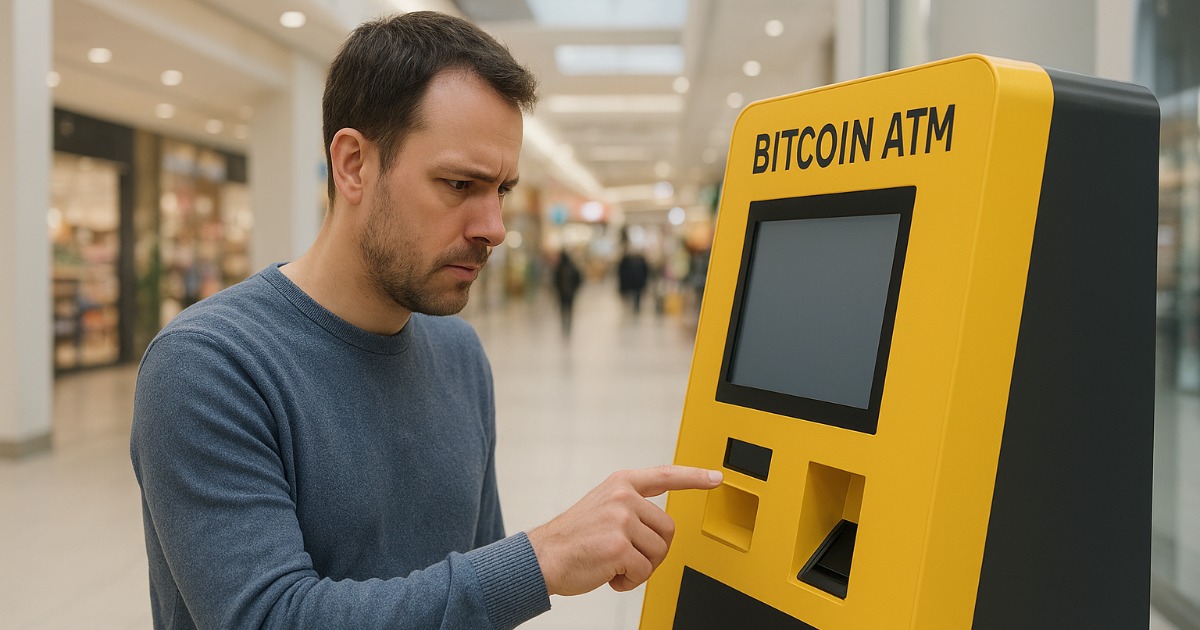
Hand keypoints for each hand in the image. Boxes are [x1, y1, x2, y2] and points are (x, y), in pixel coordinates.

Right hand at [526, 465, 722, 595]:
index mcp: (621, 484)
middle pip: (668, 530)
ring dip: (640, 567)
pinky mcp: (620, 545)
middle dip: (653, 551)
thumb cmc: (573, 538)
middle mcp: (623, 497)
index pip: (665, 476)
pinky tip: (610, 574)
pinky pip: (644, 572)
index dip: (694, 477)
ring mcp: (621, 520)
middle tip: (628, 556)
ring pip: (658, 552)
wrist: (543, 557)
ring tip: (614, 563)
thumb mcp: (602, 506)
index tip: (715, 478)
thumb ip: (630, 506)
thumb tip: (660, 527)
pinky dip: (629, 582)